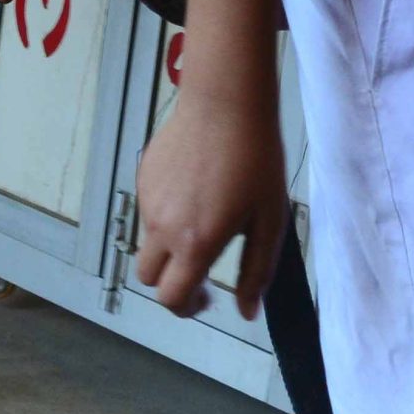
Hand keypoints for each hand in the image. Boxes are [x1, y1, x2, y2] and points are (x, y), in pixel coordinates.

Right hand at [133, 83, 286, 321]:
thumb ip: (256, 271)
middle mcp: (162, 226)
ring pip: (148, 242)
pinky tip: (195, 190)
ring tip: (204, 220)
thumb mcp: (270, 220)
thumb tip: (246, 311)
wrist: (225, 102)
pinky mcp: (143, 176)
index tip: (207, 297)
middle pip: (149, 278)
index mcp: (194, 243)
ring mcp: (148, 200)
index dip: (188, 308)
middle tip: (200, 272)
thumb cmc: (255, 159)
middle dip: (171, 283)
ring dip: (169, 248)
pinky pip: (149, 210)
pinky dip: (166, 215)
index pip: (171, 298)